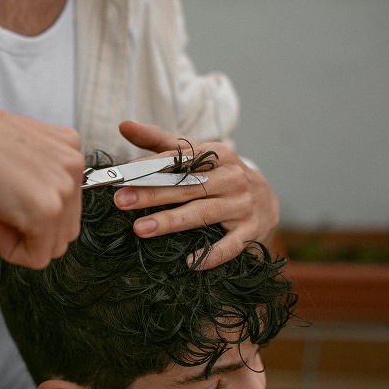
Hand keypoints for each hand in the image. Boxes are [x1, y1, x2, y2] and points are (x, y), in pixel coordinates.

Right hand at [0, 82, 83, 268]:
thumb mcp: (15, 155)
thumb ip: (36, 180)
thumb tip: (34, 213)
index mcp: (68, 149)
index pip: (66, 205)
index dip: (30, 212)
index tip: (1, 197)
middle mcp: (73, 166)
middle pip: (64, 229)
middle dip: (28, 230)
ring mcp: (62, 189)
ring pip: (52, 247)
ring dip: (18, 240)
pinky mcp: (45, 211)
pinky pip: (36, 257)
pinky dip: (10, 250)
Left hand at [114, 121, 279, 269]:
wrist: (268, 203)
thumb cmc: (219, 177)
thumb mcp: (196, 156)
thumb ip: (160, 142)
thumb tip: (124, 125)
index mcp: (218, 155)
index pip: (180, 159)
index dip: (150, 166)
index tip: (123, 174)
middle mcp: (231, 178)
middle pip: (186, 186)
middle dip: (151, 193)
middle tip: (120, 201)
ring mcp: (242, 205)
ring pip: (202, 213)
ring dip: (170, 221)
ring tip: (140, 229)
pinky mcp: (251, 231)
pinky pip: (230, 245)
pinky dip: (212, 254)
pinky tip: (190, 262)